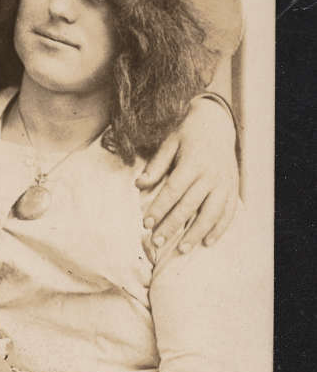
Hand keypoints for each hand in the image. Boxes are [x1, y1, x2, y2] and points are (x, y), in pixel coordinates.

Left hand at [135, 96, 238, 252]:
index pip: (173, 190)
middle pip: (190, 205)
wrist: (218, 122)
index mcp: (193, 163)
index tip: (146, 223)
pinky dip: (220, 228)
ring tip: (182, 249)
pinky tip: (208, 242)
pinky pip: (228, 212)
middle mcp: (210, 175)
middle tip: (157, 241)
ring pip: (211, 213)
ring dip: (196, 233)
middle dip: (172, 225)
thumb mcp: (169, 142)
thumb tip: (138, 184)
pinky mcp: (233, 188)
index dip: (159, 208)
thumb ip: (156, 165)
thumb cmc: (189, 133)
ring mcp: (224, 183)